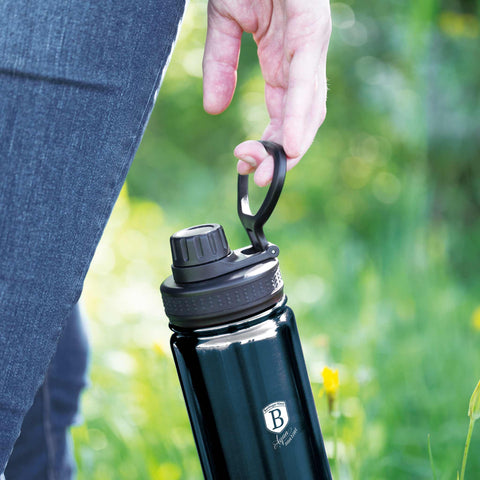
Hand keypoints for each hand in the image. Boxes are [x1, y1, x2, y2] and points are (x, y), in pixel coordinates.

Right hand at [203, 0, 330, 185]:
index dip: (269, 142)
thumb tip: (214, 109)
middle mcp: (302, 57)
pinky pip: (304, 79)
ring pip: (309, 106)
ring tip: (273, 171)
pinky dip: (298, 114)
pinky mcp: (309, 27)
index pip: (284, 112)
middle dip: (282, 152)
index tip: (248, 164)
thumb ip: (220, 66)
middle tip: (261, 178)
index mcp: (284, 59)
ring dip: (290, 143)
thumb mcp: (224, 23)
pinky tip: (291, 144)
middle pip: (302, 118)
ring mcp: (309, 43)